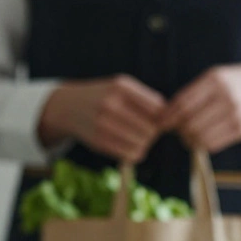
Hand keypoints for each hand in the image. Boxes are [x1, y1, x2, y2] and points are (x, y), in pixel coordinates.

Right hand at [38, 75, 166, 162]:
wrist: (68, 106)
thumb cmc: (104, 96)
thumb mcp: (122, 87)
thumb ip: (146, 100)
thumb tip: (171, 122)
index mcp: (121, 87)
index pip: (158, 108)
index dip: (164, 117)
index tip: (159, 119)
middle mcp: (111, 104)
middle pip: (151, 128)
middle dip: (154, 132)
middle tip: (148, 130)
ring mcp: (103, 124)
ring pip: (142, 143)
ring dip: (145, 144)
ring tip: (138, 137)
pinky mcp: (98, 141)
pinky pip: (130, 154)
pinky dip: (135, 153)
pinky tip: (129, 145)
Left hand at [159, 64, 240, 152]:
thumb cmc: (235, 82)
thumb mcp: (214, 77)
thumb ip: (192, 93)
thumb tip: (166, 114)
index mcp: (214, 81)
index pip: (182, 104)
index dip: (167, 117)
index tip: (159, 122)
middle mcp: (226, 98)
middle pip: (189, 123)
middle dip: (177, 129)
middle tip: (175, 128)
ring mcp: (235, 115)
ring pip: (199, 137)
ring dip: (188, 139)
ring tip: (188, 133)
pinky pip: (213, 144)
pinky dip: (202, 144)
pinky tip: (201, 137)